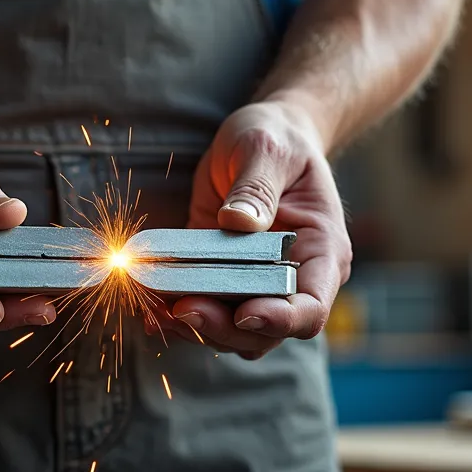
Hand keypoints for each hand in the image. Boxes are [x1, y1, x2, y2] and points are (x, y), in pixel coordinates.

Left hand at [165, 100, 352, 357]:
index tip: (243, 313)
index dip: (280, 320)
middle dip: (224, 328)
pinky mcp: (223, 278)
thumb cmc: (279, 139)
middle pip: (266, 332)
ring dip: (196, 328)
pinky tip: (151, 306)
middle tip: (183, 308)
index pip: (311, 308)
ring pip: (233, 333)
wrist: (266, 138)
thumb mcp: (268, 149)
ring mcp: (257, 284)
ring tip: (158, 311)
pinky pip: (205, 310)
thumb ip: (256, 186)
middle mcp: (293, 279)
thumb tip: (237, 222)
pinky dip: (177, 314)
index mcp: (321, 252)